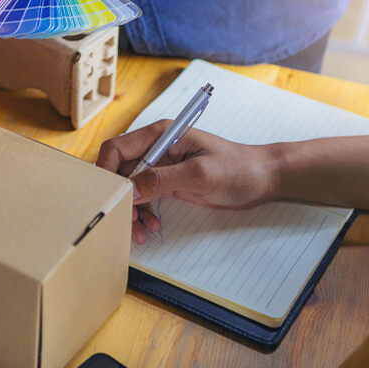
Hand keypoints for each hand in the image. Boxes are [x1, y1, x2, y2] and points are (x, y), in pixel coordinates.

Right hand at [96, 120, 278, 241]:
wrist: (263, 178)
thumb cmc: (238, 168)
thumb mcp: (199, 174)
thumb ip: (161, 180)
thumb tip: (128, 189)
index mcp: (160, 135)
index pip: (116, 149)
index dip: (105, 171)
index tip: (107, 197)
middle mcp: (155, 148)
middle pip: (119, 172)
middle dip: (120, 199)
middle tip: (127, 223)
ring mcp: (160, 166)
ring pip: (129, 189)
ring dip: (131, 211)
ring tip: (142, 232)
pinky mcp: (166, 182)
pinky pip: (143, 198)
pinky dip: (143, 214)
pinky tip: (153, 226)